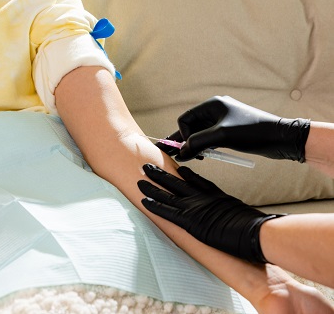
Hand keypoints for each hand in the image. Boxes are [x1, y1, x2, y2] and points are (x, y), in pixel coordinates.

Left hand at [139, 163, 281, 262]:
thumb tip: (240, 216)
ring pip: (167, 192)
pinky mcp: (190, 221)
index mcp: (215, 194)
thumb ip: (234, 210)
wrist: (256, 231)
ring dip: (153, 184)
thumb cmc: (255, 227)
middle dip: (162, 173)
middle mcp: (202, 198)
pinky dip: (155, 204)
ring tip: (141, 174)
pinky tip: (144, 199)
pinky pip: (167, 211)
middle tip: (149, 164)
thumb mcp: (242, 212)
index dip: (185, 174)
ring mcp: (195, 208)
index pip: (196, 181)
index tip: (177, 166)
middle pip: (177, 181)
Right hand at [162, 95, 309, 161]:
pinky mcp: (230, 131)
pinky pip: (211, 138)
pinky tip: (202, 156)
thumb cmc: (252, 132)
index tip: (186, 150)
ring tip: (190, 158)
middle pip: (192, 126)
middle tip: (171, 155)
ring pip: (201, 133)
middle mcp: (216, 110)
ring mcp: (223, 121)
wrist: (280, 138)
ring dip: (195, 145)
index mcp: (212, 104)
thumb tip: (181, 152)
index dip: (183, 134)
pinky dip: (205, 147)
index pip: (186, 118)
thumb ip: (199, 142)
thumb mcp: (222, 136)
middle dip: (184, 140)